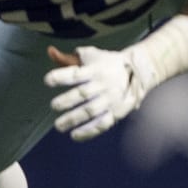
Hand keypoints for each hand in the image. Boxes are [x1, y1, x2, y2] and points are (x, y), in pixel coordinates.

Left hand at [44, 43, 158, 141]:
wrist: (139, 70)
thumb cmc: (108, 63)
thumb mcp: (92, 56)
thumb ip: (70, 57)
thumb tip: (50, 52)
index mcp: (96, 69)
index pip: (76, 73)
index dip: (60, 77)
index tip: (48, 81)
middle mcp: (104, 84)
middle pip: (82, 94)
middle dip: (65, 101)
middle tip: (54, 106)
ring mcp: (111, 99)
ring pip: (91, 111)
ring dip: (73, 119)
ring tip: (59, 126)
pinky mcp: (117, 111)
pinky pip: (103, 124)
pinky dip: (88, 132)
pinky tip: (75, 135)